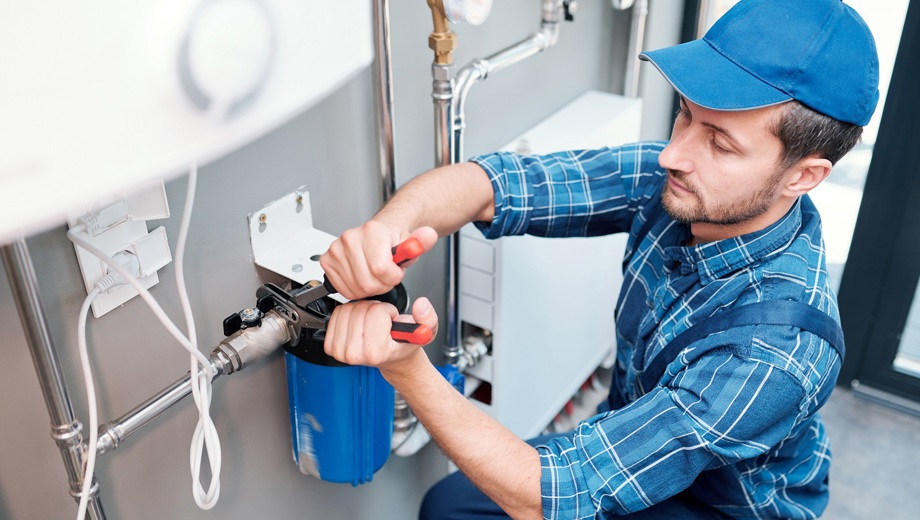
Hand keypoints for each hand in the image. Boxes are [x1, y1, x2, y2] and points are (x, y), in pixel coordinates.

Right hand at [320, 221, 437, 299]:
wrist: (377, 235)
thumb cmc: (391, 242)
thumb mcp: (411, 243)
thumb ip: (421, 242)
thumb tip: (429, 236)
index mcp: (372, 231)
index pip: (382, 269)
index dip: (393, 277)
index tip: (395, 272)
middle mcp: (351, 238)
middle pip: (368, 282)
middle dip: (382, 285)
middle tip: (385, 275)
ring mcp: (337, 249)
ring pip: (355, 288)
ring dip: (369, 288)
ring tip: (374, 275)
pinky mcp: (328, 260)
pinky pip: (343, 288)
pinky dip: (355, 289)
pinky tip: (361, 277)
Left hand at [324, 297, 438, 371]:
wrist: (391, 357)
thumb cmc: (403, 345)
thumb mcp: (426, 331)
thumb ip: (428, 318)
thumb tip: (421, 306)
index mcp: (376, 352)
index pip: (376, 312)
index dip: (387, 312)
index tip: (391, 323)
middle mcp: (355, 354)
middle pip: (360, 309)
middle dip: (373, 310)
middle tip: (381, 323)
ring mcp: (341, 352)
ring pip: (348, 309)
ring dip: (361, 311)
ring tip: (371, 324)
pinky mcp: (331, 346)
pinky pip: (337, 314)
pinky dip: (349, 314)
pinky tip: (359, 325)